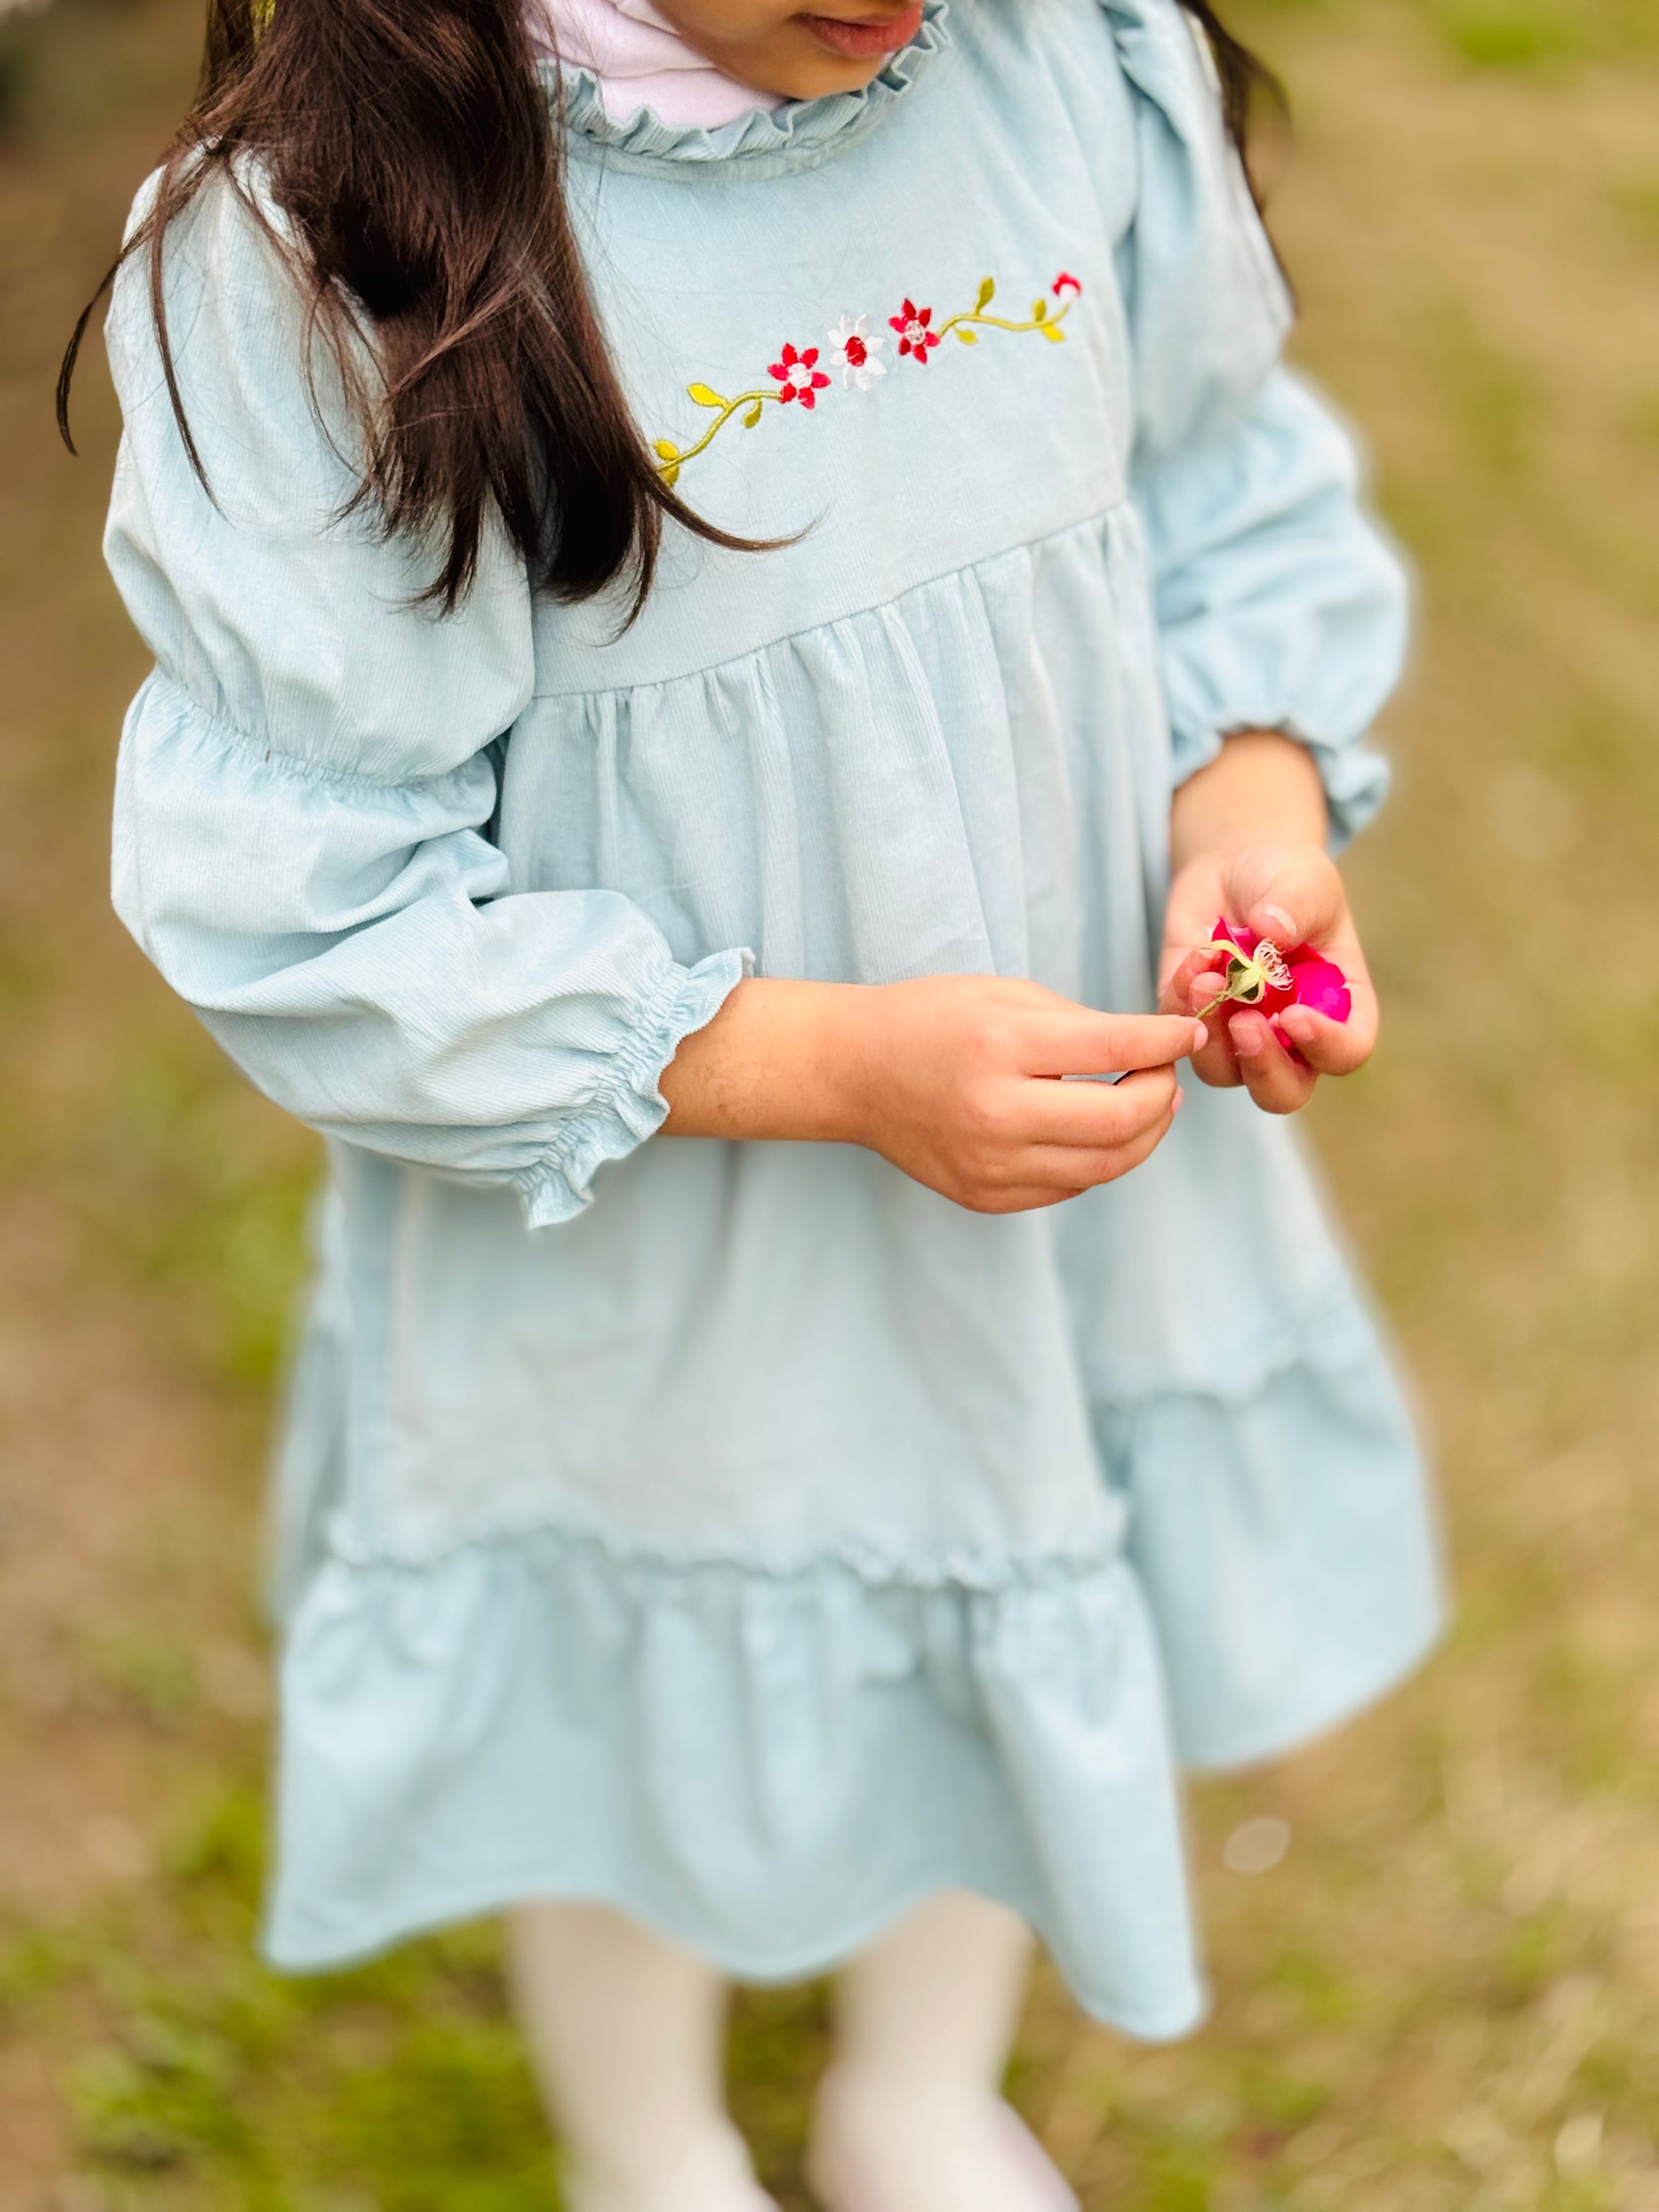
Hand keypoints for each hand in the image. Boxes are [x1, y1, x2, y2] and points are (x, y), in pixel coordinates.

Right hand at [845, 976, 1204, 1212]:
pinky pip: (1070, 1187)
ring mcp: (990, 1165)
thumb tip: (1152, 1051)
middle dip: (1161, 1094)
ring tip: (1146, 1104)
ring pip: (1105, 1165)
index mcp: (1000, 1046)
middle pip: (1122, 1120)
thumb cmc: (929, 1019)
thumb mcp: (1003, 993)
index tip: (1189, 1033)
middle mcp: (996, 1113)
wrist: (853, 1073)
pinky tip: (1097, 1131)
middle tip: (1165, 1073)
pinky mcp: (986, 1196)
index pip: (1115, 1051)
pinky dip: (1098, 1159)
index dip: (1166, 1041)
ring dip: (1142, 1133)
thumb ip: (1081, 1023)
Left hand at [1158, 842, 1377, 1113]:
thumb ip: (1295, 906)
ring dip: (1210, 1035)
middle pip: (1282, 1091)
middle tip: (1243, 1023)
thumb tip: (1272, 931)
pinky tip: (1192, 959)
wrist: (1232, 868)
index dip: (1325, 1047)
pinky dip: (1180, 1004)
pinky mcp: (1193, 1020)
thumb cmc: (1284, 878)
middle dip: (1262, 1068)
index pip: (1344, 1052)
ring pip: (1223, 1072)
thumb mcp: (1302, 880)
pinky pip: (1180, 1036)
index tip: (1295, 1015)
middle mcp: (1290, 1037)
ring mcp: (1238, 1035)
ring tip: (1206, 975)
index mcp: (1338, 1008)